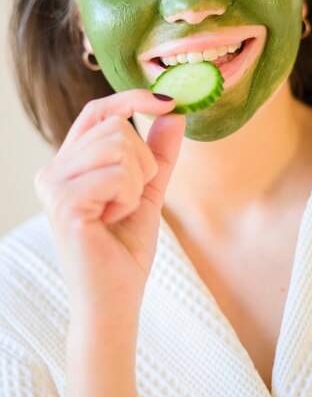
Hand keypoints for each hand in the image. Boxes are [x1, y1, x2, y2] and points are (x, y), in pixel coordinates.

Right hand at [35, 89, 185, 321]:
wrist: (115, 297)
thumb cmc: (125, 246)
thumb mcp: (148, 188)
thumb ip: (158, 151)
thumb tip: (173, 111)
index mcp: (68, 163)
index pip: (98, 111)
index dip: (131, 98)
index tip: (167, 101)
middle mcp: (53, 169)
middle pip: (116, 127)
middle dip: (142, 163)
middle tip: (130, 198)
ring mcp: (54, 184)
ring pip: (119, 145)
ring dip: (137, 181)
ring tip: (120, 210)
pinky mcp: (64, 202)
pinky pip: (119, 174)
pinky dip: (130, 198)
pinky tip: (112, 221)